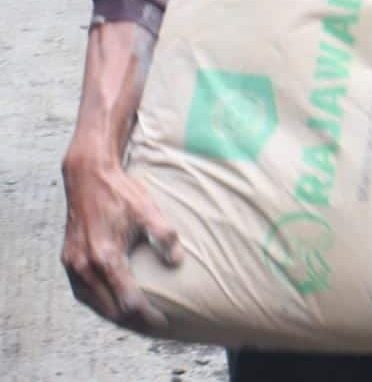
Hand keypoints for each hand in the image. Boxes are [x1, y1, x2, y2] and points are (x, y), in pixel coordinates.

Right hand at [61, 152, 182, 330]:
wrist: (88, 175)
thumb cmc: (120, 192)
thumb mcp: (148, 209)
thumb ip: (165, 236)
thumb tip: (176, 262)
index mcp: (106, 256)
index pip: (128, 300)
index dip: (146, 315)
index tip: (162, 320)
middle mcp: (86, 265)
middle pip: (110, 309)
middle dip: (132, 320)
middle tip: (151, 323)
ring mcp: (73, 264)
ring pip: (94, 304)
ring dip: (113, 314)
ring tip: (134, 317)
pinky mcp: (67, 259)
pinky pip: (82, 292)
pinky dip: (97, 302)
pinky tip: (110, 301)